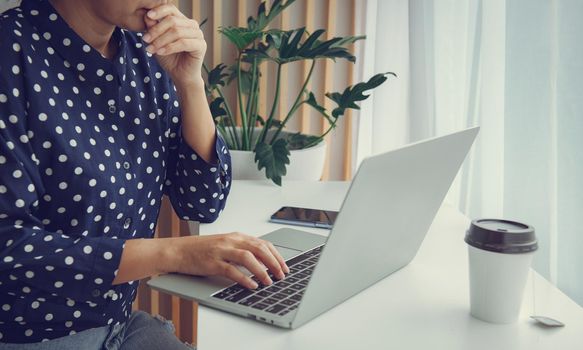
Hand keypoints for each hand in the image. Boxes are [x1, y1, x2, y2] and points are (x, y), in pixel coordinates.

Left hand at [142, 4, 205, 87]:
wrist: (181, 76)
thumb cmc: (170, 58)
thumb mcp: (157, 41)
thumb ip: (153, 28)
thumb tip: (147, 16)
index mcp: (182, 21)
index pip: (171, 9)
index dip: (159, 11)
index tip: (148, 16)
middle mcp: (192, 25)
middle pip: (172, 20)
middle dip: (156, 30)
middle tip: (145, 39)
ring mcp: (198, 35)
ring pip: (177, 32)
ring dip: (161, 40)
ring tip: (151, 49)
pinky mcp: (201, 45)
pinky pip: (183, 43)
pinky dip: (170, 47)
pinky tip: (160, 52)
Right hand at [166, 232, 289, 288]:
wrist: (177, 250)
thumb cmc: (200, 249)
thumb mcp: (224, 244)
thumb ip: (241, 249)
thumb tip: (261, 262)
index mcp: (236, 236)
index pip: (262, 243)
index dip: (276, 255)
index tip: (284, 266)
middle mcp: (230, 241)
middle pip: (259, 249)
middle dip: (274, 262)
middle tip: (282, 275)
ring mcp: (221, 251)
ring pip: (248, 258)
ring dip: (262, 270)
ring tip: (269, 281)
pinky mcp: (212, 262)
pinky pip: (232, 270)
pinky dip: (244, 278)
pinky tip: (252, 285)